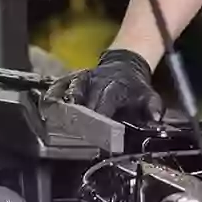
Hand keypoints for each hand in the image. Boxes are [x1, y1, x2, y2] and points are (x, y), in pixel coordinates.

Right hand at [42, 48, 164, 123]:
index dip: (102, 120)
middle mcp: (96, 81)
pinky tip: (46, 108)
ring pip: (69, 90)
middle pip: (86, 101)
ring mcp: (82, 79)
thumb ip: (152, 109)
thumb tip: (155, 120)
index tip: (100, 137)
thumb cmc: (134, 88)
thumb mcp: (149, 96)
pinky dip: (52, 95)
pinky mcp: (72, 78)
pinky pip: (59, 85)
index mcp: (115, 87)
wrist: (125, 65)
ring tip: (58, 120)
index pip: (106, 105)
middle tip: (77, 135)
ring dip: (64, 106)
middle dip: (82, 119)